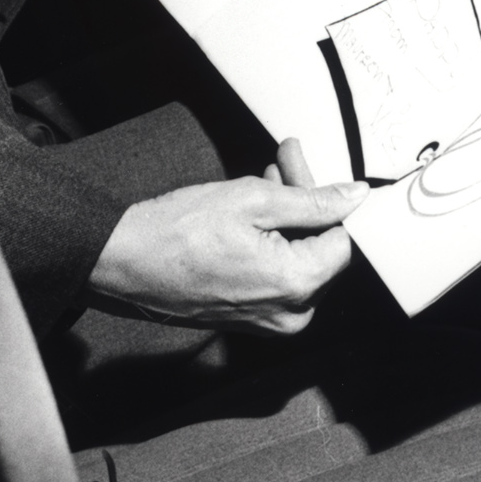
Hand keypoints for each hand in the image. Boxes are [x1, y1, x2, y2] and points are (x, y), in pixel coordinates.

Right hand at [88, 139, 364, 333]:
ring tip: (266, 178)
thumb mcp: (252, 199)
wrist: (126, 262)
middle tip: (281, 159)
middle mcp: (290, 314)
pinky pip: (277, 277)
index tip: (297, 163)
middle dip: (304, 200)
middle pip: (320, 248)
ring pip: (299, 260)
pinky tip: (254, 212)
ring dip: (288, 217)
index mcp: (297, 285)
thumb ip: (311, 200)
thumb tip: (355, 197)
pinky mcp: (250, 320)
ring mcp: (269, 322)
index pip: (341, 237)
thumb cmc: (179, 231)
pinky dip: (272, 243)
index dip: (323, 196)